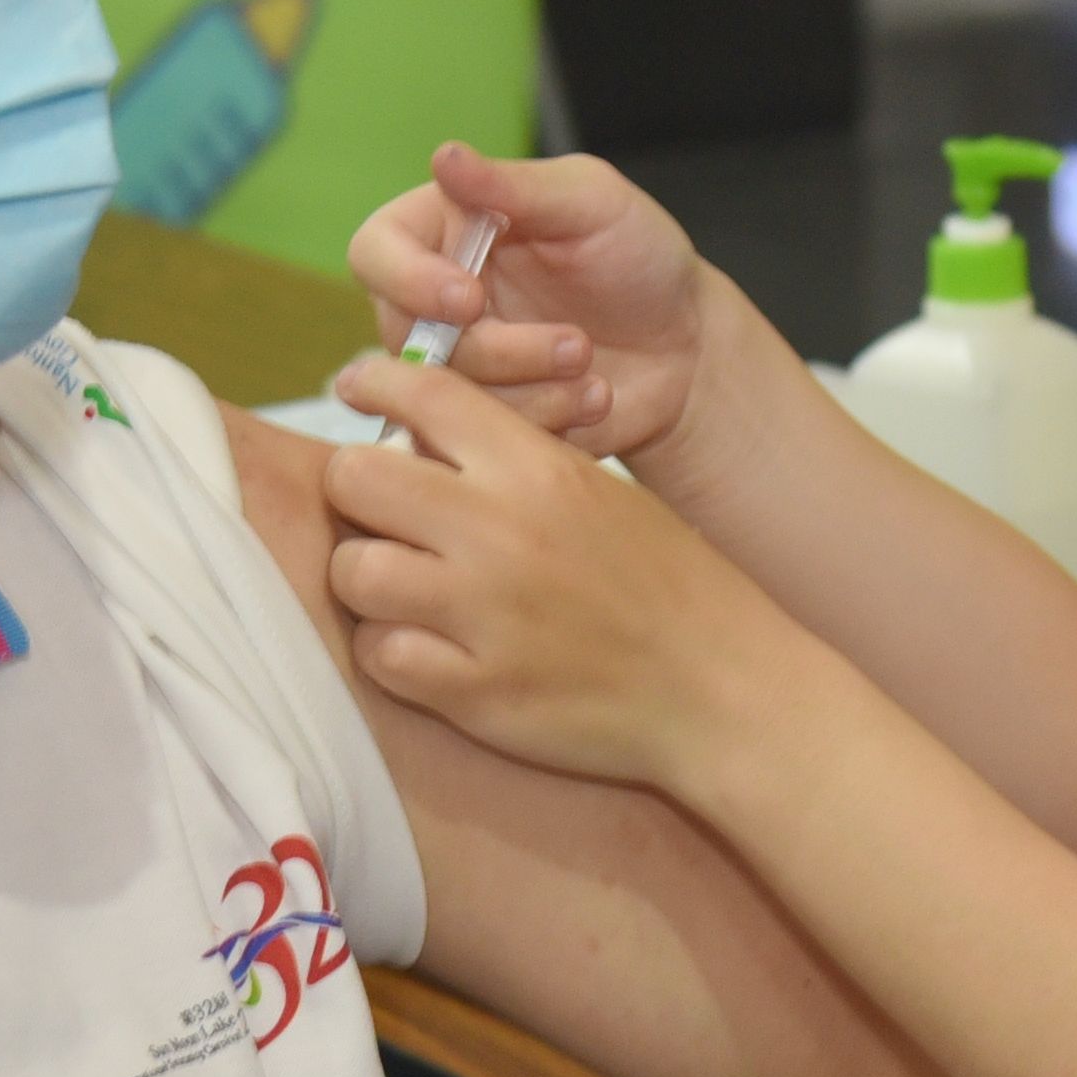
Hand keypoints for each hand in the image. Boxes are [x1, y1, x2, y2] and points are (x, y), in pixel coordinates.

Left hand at [325, 358, 818, 802]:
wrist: (723, 687)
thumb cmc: (666, 586)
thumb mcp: (600, 493)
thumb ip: (511, 462)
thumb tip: (414, 440)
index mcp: (536, 468)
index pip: (421, 392)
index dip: (371, 384)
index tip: (355, 394)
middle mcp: (501, 531)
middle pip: (355, 477)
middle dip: (357, 494)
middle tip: (383, 518)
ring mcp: (485, 615)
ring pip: (353, 572)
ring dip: (367, 581)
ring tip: (404, 592)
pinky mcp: (477, 692)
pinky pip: (380, 656)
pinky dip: (392, 653)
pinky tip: (429, 650)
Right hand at [344, 141, 718, 460]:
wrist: (686, 346)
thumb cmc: (638, 256)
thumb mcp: (591, 202)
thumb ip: (515, 186)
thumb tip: (444, 157)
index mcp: (443, 230)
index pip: (375, 251)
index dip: (408, 280)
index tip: (470, 299)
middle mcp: (432, 299)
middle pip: (404, 336)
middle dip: (495, 349)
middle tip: (575, 343)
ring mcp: (455, 366)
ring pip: (445, 396)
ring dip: (530, 386)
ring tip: (592, 365)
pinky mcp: (483, 421)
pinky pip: (482, 437)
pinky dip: (546, 420)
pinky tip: (595, 396)